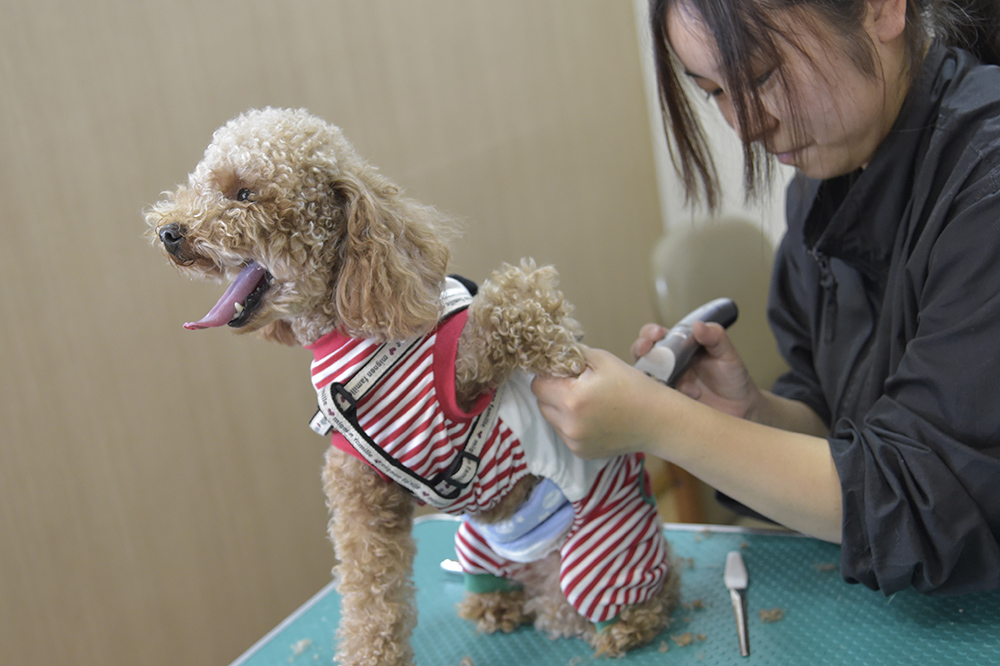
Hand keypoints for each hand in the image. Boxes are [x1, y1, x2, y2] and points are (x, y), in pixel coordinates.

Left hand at [531, 345, 668, 458]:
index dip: (548, 375)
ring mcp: (574, 442)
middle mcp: (569, 425)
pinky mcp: (581, 453)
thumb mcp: (602, 359)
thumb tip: (549, 352)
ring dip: (561, 409)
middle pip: (541, 402)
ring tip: (588, 402)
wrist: (658, 421)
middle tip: (577, 385)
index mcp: (572, 399)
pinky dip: (572, 424)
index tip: (564, 372)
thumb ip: (571, 354)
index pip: (537, 384)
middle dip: (553, 392)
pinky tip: (594, 417)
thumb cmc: (633, 386)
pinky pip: (564, 433)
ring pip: (551, 419)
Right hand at [632, 321, 761, 420]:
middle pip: (643, 353)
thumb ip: (715, 337)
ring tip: (671, 378)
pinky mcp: (668, 403)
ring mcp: (667, 384)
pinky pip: (657, 398)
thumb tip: (697, 325)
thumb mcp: (728, 354)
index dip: (651, 332)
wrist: (741, 409)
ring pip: (645, 376)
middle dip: (640, 349)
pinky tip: (692, 394)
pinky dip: (669, 395)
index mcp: (680, 347)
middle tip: (646, 349)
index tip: (657, 334)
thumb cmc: (732, 378)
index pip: (657, 335)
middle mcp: (669, 364)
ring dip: (652, 374)